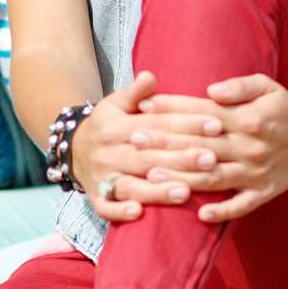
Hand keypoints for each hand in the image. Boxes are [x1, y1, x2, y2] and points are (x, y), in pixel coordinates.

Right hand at [70, 72, 200, 224]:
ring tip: (186, 192)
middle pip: (147, 157)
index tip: (215, 124)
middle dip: (180, 159)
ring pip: (130, 185)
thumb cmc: (107, 125)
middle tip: (212, 159)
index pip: (156, 125)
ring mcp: (101, 177)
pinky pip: (106, 208)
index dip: (186, 124)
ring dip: (157, 190)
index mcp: (115, 127)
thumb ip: (135, 92)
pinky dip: (120, 212)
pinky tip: (139, 213)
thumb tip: (150, 75)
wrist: (72, 150)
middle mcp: (108, 152)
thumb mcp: (115, 104)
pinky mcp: (96, 199)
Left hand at [126, 74, 287, 222]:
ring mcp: (256, 173)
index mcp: (246, 118)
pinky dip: (222, 211)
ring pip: (213, 177)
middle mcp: (249, 147)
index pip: (201, 113)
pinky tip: (200, 215)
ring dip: (182, 178)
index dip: (171, 109)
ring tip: (152, 177)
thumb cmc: (283, 107)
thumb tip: (211, 90)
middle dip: (164, 143)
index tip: (143, 107)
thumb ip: (238, 86)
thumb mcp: (266, 85)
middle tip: (134, 141)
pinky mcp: (265, 192)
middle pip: (200, 146)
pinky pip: (242, 205)